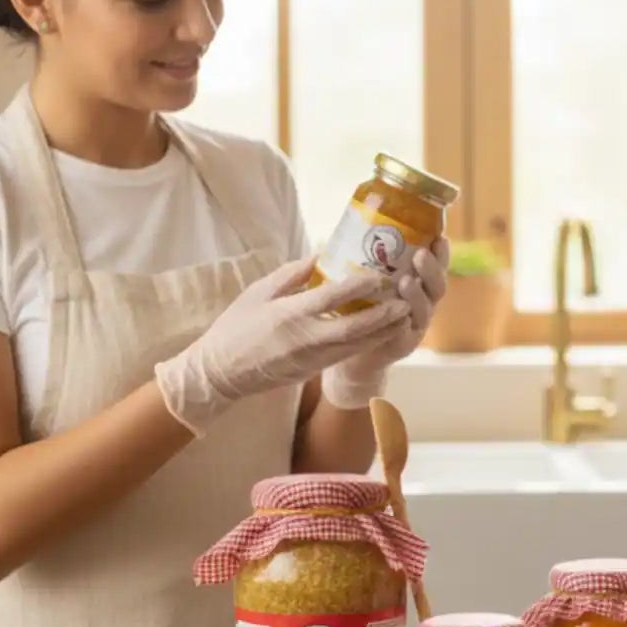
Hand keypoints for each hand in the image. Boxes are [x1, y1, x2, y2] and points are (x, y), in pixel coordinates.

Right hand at [155, 258, 408, 434]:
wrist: (220, 373)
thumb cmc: (235, 327)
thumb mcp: (258, 292)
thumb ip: (293, 274)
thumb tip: (322, 253)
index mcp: (288, 315)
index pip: (330, 299)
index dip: (357, 287)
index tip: (379, 275)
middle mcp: (304, 339)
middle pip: (353, 328)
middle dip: (383, 316)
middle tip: (406, 300)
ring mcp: (310, 358)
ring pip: (354, 345)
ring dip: (382, 331)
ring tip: (404, 315)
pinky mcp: (312, 371)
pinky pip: (345, 355)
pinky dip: (366, 343)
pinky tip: (382, 331)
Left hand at [321, 241, 448, 408]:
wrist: (353, 353)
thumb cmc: (360, 311)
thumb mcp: (367, 283)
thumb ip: (365, 262)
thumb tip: (339, 232)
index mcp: (418, 284)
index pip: (435, 264)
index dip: (440, 252)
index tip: (439, 235)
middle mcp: (423, 304)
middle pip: (437, 285)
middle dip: (432, 269)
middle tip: (420, 254)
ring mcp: (415, 325)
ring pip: (424, 309)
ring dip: (418, 295)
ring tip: (406, 282)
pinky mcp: (403, 345)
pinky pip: (407, 333)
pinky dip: (404, 324)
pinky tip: (398, 316)